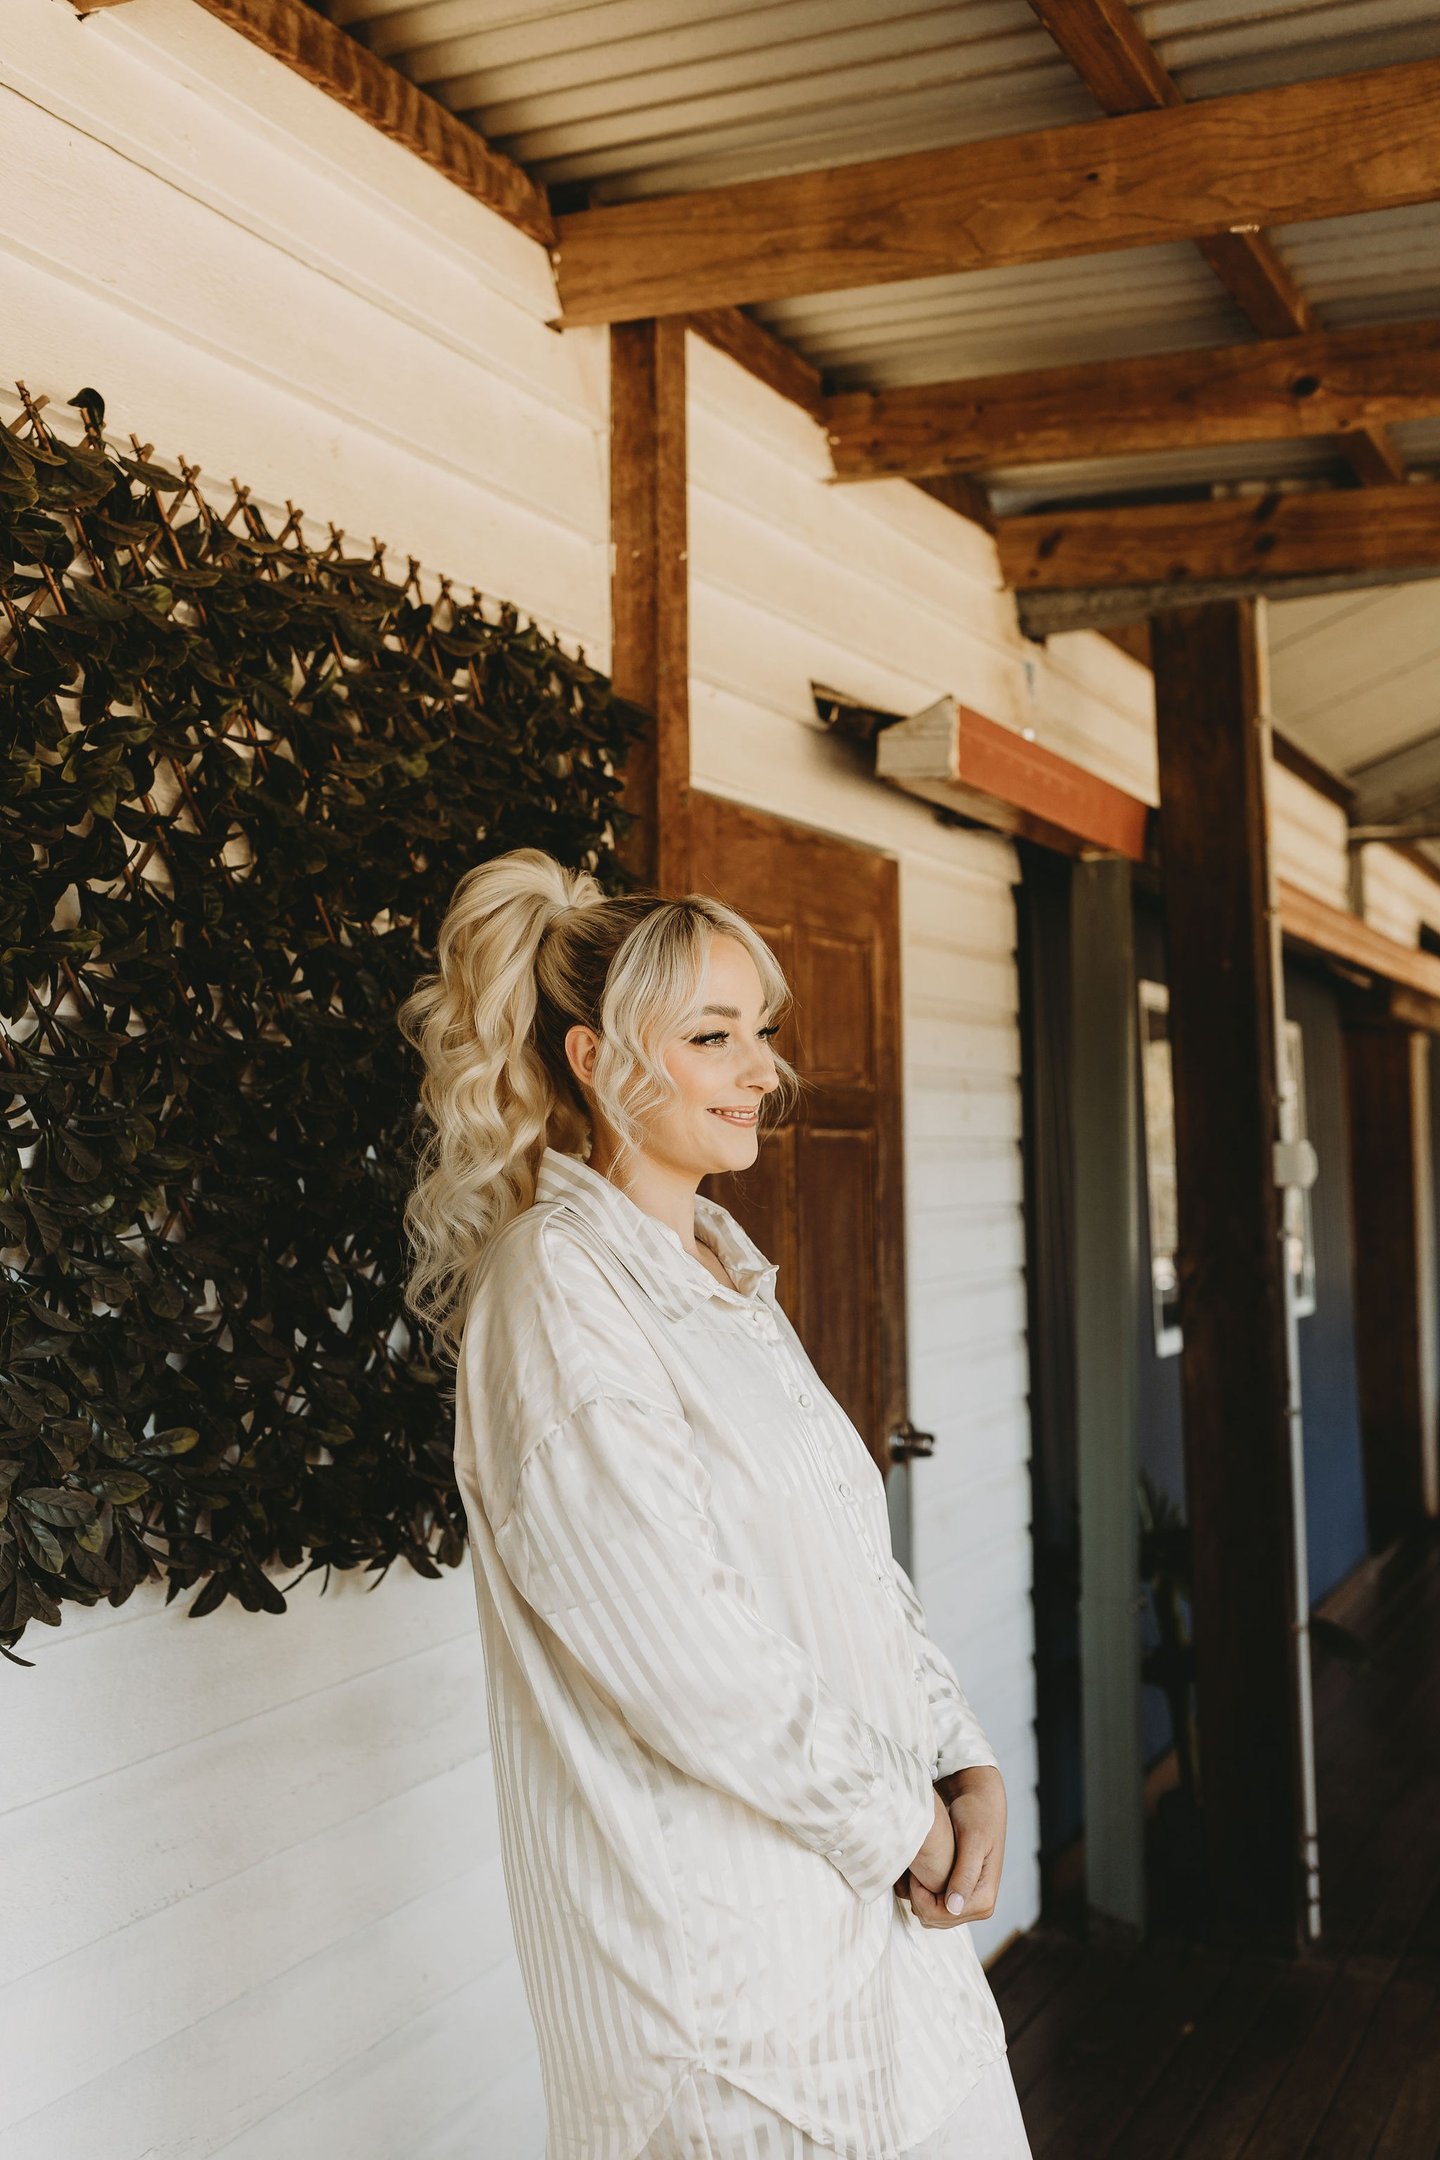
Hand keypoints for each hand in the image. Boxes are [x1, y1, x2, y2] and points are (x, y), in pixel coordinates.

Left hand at [895, 1766, 1006, 1928]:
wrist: (979, 1799)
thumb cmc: (977, 1813)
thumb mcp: (972, 1840)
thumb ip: (965, 1875)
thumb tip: (954, 1908)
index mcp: (984, 1899)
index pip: (940, 1916)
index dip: (920, 1897)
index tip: (915, 1870)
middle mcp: (978, 1906)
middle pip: (933, 1919)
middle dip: (916, 1896)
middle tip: (913, 1866)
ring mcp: (967, 1901)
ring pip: (929, 1914)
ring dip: (915, 1894)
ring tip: (914, 1865)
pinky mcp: (957, 1892)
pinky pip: (930, 1904)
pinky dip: (918, 1891)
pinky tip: (914, 1869)